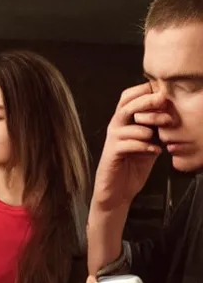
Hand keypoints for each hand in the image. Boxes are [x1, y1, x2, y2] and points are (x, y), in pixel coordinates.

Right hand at [92, 82, 168, 212]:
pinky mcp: (112, 154)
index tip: (164, 94)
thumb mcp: (148, 142)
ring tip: (161, 137)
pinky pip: (129, 143)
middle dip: (148, 101)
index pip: (129, 96)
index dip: (145, 91)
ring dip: (150, 127)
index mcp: (123, 121)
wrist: (117, 191)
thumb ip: (155, 127)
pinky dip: (146, 146)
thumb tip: (170, 110)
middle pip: (128, 104)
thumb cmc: (133, 166)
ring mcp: (112, 140)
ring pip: (130, 123)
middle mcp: (116, 127)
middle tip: (164, 102)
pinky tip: (155, 152)